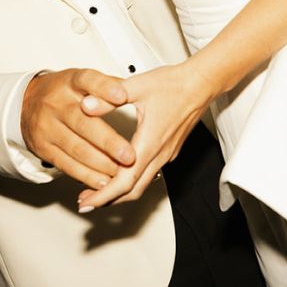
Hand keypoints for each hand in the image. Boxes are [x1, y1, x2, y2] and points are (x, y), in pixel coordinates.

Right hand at [20, 68, 134, 191]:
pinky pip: (66, 165)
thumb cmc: (64, 92)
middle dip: (108, 141)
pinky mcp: (42, 148)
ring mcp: (47, 126)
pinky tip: (103, 182)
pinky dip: (87, 176)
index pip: (88, 80)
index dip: (105, 88)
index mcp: (70, 82)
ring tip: (121, 173)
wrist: (27, 103)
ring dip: (101, 164)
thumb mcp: (82, 80)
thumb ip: (107, 85)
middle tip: (129, 156)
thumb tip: (134, 88)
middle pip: (83, 123)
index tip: (123, 96)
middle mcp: (56, 103)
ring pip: (76, 148)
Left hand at [76, 60, 212, 211]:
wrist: (201, 83)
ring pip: (141, 184)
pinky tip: (118, 173)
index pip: (124, 181)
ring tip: (97, 192)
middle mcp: (159, 154)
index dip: (103, 195)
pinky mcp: (169, 150)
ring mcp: (165, 154)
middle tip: (85, 203)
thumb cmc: (174, 84)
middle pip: (132, 191)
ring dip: (119, 192)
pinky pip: (148, 173)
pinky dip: (131, 180)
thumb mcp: (136, 86)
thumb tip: (85, 105)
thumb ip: (108, 99)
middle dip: (107, 200)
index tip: (87, 203)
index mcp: (149, 143)